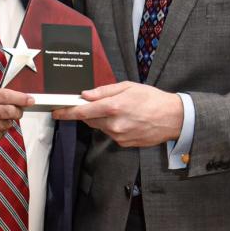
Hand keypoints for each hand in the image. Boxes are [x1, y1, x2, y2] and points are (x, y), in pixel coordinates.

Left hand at [54, 82, 183, 147]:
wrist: (173, 118)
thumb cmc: (153, 99)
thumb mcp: (129, 87)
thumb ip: (105, 91)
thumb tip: (86, 95)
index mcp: (113, 107)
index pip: (82, 111)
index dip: (66, 112)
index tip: (56, 112)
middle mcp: (114, 124)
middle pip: (89, 120)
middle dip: (88, 112)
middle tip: (97, 104)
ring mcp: (119, 136)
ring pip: (100, 127)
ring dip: (103, 119)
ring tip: (121, 110)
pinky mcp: (124, 143)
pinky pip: (111, 134)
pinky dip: (113, 126)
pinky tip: (128, 120)